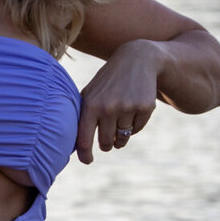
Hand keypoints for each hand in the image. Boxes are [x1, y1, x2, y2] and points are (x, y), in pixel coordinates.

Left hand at [75, 40, 159, 164]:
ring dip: (120, 137)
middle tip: (106, 140)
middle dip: (106, 144)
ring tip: (118, 124)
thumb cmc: (108, 82)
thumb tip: (74, 147)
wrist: (137, 60)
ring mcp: (128, 107)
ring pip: (122, 138)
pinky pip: (137, 130)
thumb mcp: (91, 93)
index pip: (84, 138)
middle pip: (105, 142)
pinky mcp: (145, 107)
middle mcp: (108, 107)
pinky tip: (132, 111)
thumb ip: (81, 117)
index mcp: (90, 105)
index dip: (85, 154)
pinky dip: (134, 126)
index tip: (88, 161)